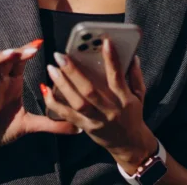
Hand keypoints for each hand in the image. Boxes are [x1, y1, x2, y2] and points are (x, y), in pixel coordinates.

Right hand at [0, 39, 80, 153]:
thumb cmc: (5, 128)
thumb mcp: (31, 125)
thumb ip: (52, 124)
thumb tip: (78, 129)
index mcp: (13, 82)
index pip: (20, 60)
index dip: (27, 50)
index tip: (39, 42)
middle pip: (4, 58)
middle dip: (16, 51)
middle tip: (29, 49)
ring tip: (9, 55)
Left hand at [42, 40, 157, 170]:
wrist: (128, 144)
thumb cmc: (133, 115)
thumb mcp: (140, 96)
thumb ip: (136, 76)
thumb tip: (132, 56)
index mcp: (125, 100)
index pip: (117, 78)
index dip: (111, 60)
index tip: (104, 42)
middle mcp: (110, 111)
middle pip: (90, 91)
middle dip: (74, 72)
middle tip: (61, 56)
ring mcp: (96, 121)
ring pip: (77, 103)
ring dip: (62, 85)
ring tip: (52, 68)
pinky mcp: (85, 128)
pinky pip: (67, 115)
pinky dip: (55, 103)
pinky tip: (46, 89)